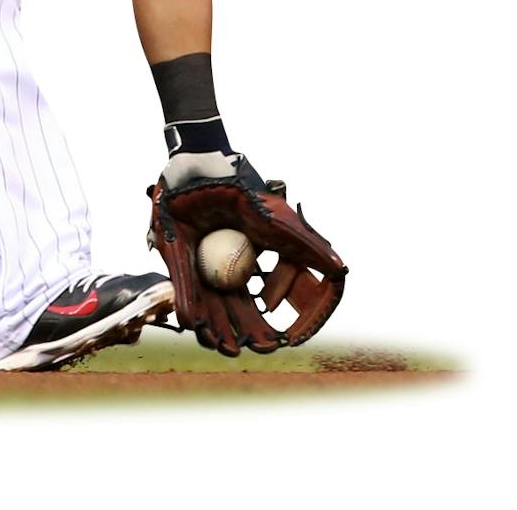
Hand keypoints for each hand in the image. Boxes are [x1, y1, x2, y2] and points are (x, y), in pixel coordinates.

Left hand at [147, 154, 346, 355]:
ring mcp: (204, 263)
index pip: (280, 295)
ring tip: (226, 348)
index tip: (295, 332)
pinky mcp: (176, 257)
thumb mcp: (277, 220)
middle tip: (261, 348)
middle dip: (253, 333)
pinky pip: (184, 288)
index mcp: (261, 258)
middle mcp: (233, 265)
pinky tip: (194, 326)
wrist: (201, 167)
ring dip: (221, 331)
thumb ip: (306, 245)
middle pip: (246, 309)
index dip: (292, 315)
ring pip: (215, 307)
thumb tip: (340, 271)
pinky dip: (190, 307)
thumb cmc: (241, 190)